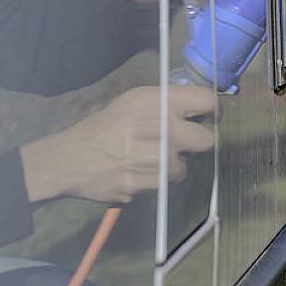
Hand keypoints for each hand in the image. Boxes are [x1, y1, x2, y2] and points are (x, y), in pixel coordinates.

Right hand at [19, 85, 215, 203]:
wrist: (70, 158)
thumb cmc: (105, 128)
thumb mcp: (132, 103)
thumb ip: (166, 104)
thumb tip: (201, 108)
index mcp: (153, 100)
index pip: (205, 100)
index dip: (214, 111)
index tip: (210, 118)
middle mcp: (154, 125)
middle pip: (205, 140)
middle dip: (198, 144)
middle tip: (184, 144)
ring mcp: (148, 156)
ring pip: (185, 167)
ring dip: (174, 167)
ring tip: (154, 161)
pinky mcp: (140, 182)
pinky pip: (166, 185)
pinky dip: (159, 182)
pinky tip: (142, 173)